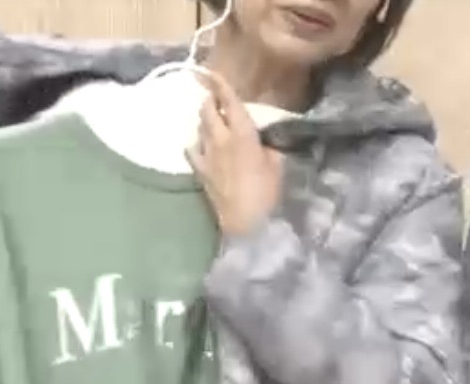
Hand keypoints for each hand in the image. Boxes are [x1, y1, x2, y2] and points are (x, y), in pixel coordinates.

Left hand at [186, 70, 283, 238]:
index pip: (228, 100)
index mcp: (242, 133)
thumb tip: (263, 142)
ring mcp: (207, 155)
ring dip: (205, 119)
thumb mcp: (276, 166)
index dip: (219, 84)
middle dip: (209, 99)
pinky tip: (200, 144)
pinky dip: (196, 143)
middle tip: (213, 94)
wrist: (244, 223)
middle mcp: (220, 138)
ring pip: (200, 127)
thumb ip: (268, 147)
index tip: (211, 72)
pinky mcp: (201, 172)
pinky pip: (193, 150)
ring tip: (211, 117)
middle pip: (207, 110)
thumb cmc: (266, 194)